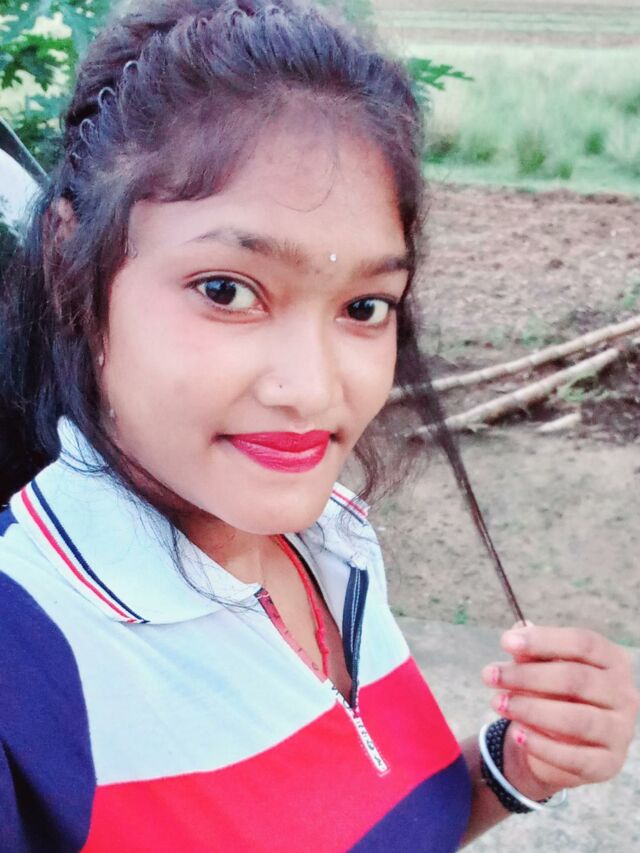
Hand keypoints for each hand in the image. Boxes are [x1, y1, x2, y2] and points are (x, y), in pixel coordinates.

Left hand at [481, 625, 639, 800]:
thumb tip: (518, 631)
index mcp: (613, 661)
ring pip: (577, 719)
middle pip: (577, 679)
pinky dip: (541, 745)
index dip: (544, 640)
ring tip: (497, 702)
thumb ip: (532, 653)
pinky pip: (575, 758)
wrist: (560, 744)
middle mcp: (625, 695)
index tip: (505, 642)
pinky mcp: (608, 765)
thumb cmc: (551, 693)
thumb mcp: (541, 669)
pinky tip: (516, 733)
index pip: (584, 643)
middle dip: (527, 676)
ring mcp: (621, 732)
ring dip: (531, 710)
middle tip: (490, 675)